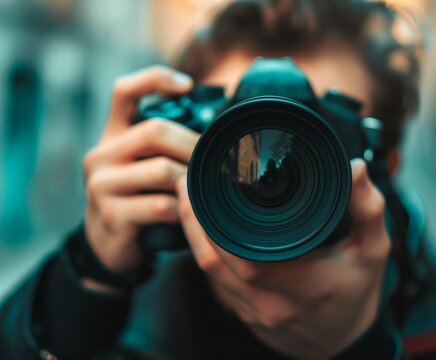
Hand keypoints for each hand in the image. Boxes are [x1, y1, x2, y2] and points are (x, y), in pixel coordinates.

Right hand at [82, 66, 198, 290]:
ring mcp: (102, 186)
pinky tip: (193, 215)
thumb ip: (165, 147)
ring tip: (208, 190)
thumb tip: (218, 129)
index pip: (124, 91)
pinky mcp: (112, 216)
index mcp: (112, 135)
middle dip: (193, 144)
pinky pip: (161, 207)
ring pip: (162, 171)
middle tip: (217, 159)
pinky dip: (185, 210)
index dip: (155, 80)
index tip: (188, 86)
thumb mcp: (143, 166)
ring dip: (193, 181)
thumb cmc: (138, 198)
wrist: (108, 245)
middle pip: (154, 130)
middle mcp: (101, 155)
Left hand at [177, 158, 389, 358]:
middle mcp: (269, 302)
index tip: (209, 181)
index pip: (242, 252)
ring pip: (207, 270)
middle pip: (212, 258)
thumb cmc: (357, 294)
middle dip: (193, 216)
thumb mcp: (373, 251)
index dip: (214, 218)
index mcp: (301, 285)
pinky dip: (204, 250)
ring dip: (192, 232)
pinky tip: (204, 227)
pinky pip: (214, 279)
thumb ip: (368, 209)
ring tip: (189, 197)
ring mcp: (253, 311)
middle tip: (189, 180)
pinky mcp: (244, 313)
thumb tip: (355, 168)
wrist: (345, 343)